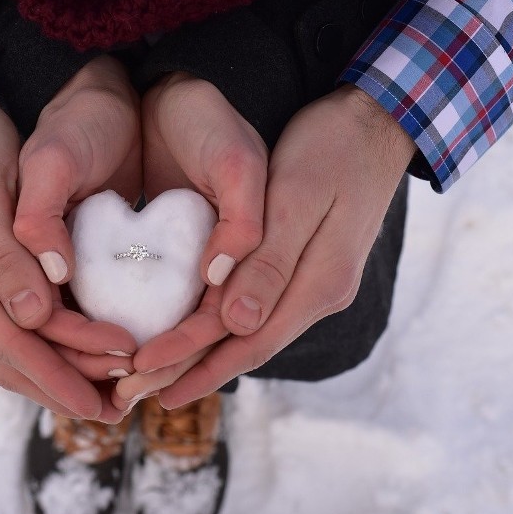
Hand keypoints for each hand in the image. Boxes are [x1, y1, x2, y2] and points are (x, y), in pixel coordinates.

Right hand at [0, 61, 138, 422]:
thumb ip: (4, 255)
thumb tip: (33, 319)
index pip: (11, 342)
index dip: (61, 370)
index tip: (110, 389)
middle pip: (11, 360)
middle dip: (65, 387)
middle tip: (118, 408)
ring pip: (12, 354)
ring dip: (60, 377)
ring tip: (108, 394)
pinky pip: (15, 333)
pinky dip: (51, 352)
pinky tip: (83, 357)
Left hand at [131, 84, 416, 408]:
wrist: (377, 121)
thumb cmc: (333, 149)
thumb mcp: (299, 198)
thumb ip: (272, 263)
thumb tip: (238, 325)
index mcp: (318, 283)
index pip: (249, 341)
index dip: (195, 364)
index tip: (144, 378)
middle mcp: (318, 293)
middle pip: (246, 346)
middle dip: (190, 371)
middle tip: (135, 392)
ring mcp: (314, 282)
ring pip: (250, 331)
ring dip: (202, 354)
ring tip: (155, 374)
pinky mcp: (305, 265)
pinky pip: (257, 307)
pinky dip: (221, 326)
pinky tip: (194, 331)